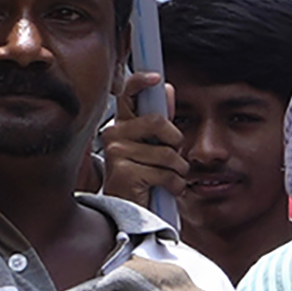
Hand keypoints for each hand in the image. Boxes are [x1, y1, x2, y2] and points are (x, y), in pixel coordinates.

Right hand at [95, 75, 183, 208]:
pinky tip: (165, 190)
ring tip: (168, 178)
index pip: (127, 95)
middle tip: (173, 157)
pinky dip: (175, 185)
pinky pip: (165, 173)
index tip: (156, 77)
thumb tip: (167, 88)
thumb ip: (161, 121)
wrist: (131, 213)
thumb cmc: (142, 180)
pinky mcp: (125, 172)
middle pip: (157, 121)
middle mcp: (114, 135)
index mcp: (122, 126)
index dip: (140, 82)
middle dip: (175, 141)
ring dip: (178, 169)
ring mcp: (117, 153)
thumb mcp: (154, 148)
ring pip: (167, 152)